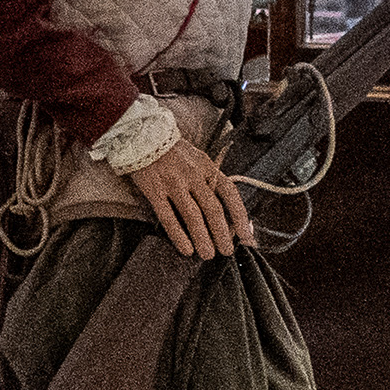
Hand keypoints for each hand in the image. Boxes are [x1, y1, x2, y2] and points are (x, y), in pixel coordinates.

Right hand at [128, 138, 254, 260]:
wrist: (142, 135)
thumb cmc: (173, 152)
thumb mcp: (198, 160)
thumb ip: (210, 181)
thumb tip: (226, 211)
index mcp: (207, 167)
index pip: (230, 194)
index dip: (240, 217)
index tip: (246, 235)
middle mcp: (193, 175)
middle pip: (213, 209)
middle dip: (222, 234)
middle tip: (226, 251)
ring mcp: (173, 183)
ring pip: (193, 216)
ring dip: (203, 238)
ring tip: (208, 254)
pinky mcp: (154, 190)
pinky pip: (168, 217)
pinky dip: (178, 235)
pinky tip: (186, 249)